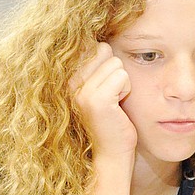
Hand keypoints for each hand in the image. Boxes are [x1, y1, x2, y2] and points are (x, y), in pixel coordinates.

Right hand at [70, 42, 136, 159]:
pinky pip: (122, 76)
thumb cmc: (113, 119)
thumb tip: (103, 41)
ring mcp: (81, 91)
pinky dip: (126, 90)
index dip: (107, 61)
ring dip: (122, 81)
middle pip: (104, 49)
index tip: (106, 86)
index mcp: (68, 77)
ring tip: (115, 101)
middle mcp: (70, 82)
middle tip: (111, 95)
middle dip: (115, 70)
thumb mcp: (101, 87)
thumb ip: (99, 64)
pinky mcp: (96, 100)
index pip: (93, 46)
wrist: (112, 153)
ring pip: (115, 62)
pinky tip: (118, 107)